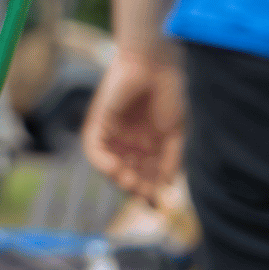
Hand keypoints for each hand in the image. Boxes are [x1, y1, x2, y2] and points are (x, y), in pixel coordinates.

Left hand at [82, 47, 184, 205]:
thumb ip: (170, 159)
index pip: (145, 174)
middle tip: (145, 196)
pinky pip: (94, 149)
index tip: (157, 203)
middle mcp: (129, 142)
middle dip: (136, 187)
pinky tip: (116, 168)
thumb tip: (167, 186)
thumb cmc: (169, 95)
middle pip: (128, 173)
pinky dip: (103, 163)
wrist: (155, 66)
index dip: (150, 190)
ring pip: (111, 166)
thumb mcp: (174, 133)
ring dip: (119, 178)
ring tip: (131, 183)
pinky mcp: (99, 123)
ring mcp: (113, 133)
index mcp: (148, 144)